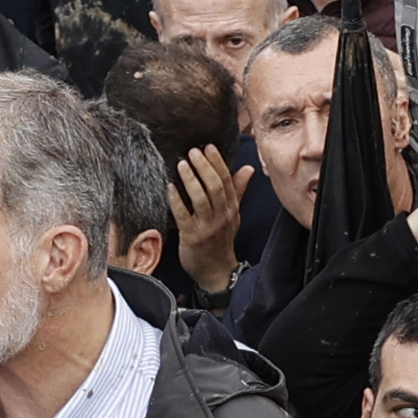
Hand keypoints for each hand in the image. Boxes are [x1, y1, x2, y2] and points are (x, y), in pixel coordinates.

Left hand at [171, 146, 252, 295]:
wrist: (216, 270)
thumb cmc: (221, 240)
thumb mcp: (233, 214)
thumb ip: (238, 190)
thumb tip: (248, 168)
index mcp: (231, 208)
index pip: (226, 180)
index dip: (217, 162)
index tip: (208, 147)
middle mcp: (221, 216)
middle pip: (214, 186)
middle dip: (204, 166)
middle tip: (193, 151)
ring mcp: (207, 227)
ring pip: (201, 198)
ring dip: (191, 179)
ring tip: (181, 164)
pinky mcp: (192, 237)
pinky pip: (183, 216)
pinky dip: (176, 200)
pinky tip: (169, 187)